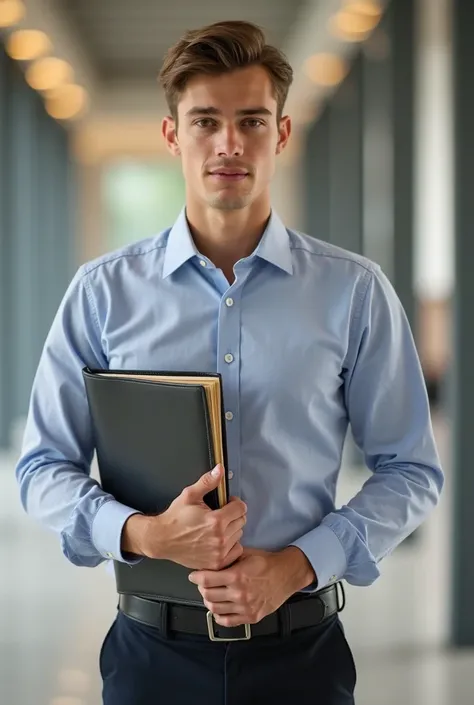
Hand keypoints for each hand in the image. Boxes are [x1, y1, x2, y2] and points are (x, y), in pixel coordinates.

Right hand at [122, 464, 246, 569]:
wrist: (162, 539)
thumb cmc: (175, 517)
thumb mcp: (190, 495)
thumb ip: (207, 482)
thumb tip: (220, 468)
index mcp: (216, 521)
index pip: (241, 508)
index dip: (234, 503)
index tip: (227, 503)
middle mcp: (220, 538)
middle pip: (241, 521)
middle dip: (233, 515)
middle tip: (221, 514)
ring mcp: (219, 553)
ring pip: (238, 535)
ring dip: (232, 529)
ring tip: (217, 527)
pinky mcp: (216, 563)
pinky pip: (236, 551)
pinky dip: (231, 545)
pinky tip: (219, 540)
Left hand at [188, 546, 311, 627]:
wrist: (286, 574)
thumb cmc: (266, 562)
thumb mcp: (245, 554)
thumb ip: (228, 559)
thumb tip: (210, 561)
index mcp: (237, 576)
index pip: (207, 580)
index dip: (196, 577)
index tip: (194, 575)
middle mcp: (239, 593)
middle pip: (208, 595)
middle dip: (201, 588)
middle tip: (202, 584)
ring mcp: (245, 607)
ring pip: (215, 609)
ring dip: (209, 601)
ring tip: (210, 594)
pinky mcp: (250, 617)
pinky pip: (228, 621)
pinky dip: (219, 615)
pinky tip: (219, 608)